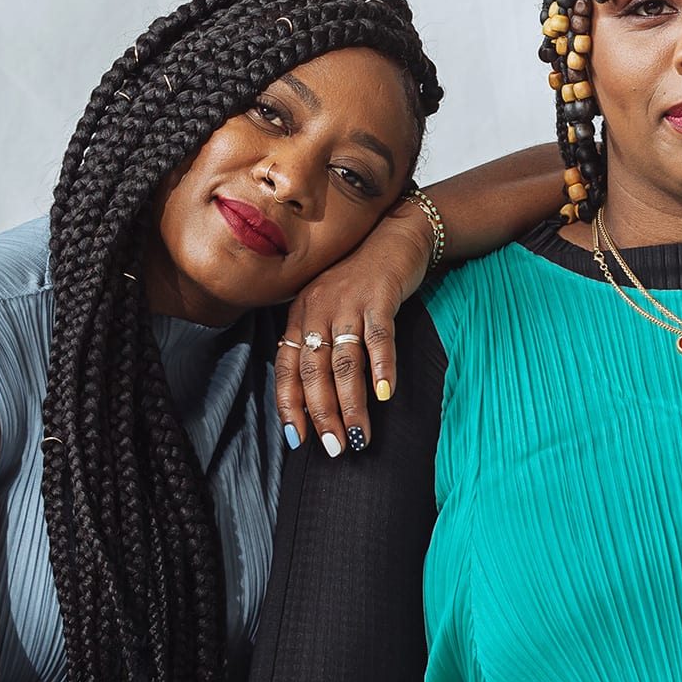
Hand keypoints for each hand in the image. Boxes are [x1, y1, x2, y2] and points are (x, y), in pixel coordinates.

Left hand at [275, 202, 432, 456]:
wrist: (394, 233)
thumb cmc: (360, 277)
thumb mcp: (328, 305)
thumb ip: (318, 342)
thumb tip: (315, 396)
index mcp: (300, 314)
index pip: (287, 368)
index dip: (290, 406)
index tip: (298, 440)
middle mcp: (318, 308)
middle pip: (315, 371)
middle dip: (323, 414)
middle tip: (334, 448)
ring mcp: (349, 302)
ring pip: (345, 362)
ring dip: (352, 404)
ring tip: (360, 435)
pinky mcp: (380, 296)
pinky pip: (379, 338)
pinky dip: (383, 368)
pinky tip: (387, 395)